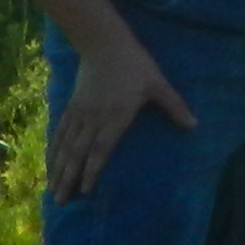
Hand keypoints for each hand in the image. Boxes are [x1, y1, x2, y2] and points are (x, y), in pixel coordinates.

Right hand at [51, 27, 197, 198]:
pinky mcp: (72, 106)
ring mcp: (80, 113)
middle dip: (68, 179)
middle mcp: (94, 119)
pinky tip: (50, 162)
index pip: (101, 150)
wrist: (104, 43)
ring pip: (66, 146)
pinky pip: (60, 132)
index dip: (92, 171)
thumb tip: (194, 125)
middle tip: (59, 201)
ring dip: (58, 169)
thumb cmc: (133, 64)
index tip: (85, 191)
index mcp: (115, 117)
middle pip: (77, 154)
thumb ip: (174, 106)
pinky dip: (53, 149)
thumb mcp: (157, 84)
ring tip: (51, 190)